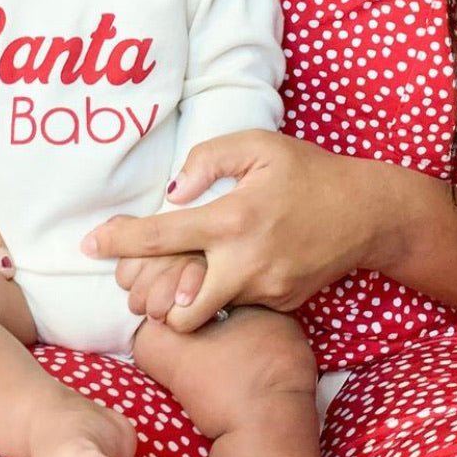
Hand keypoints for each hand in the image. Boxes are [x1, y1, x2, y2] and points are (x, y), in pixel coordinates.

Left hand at [85, 130, 386, 328]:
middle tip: (145, 279)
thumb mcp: (259, 146)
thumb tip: (173, 193)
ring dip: (188, 298)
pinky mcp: (279, 305)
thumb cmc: (308, 172)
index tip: (88, 244)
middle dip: (152, 300)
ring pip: (205, 310)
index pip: (160, 236)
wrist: (369, 213)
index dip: (118, 241)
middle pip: (175, 307)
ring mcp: (264, 291)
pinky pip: (236, 305)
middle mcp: (245, 264)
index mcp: (232, 220)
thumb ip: (207, 160)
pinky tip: (233, 270)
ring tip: (189, 272)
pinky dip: (224, 293)